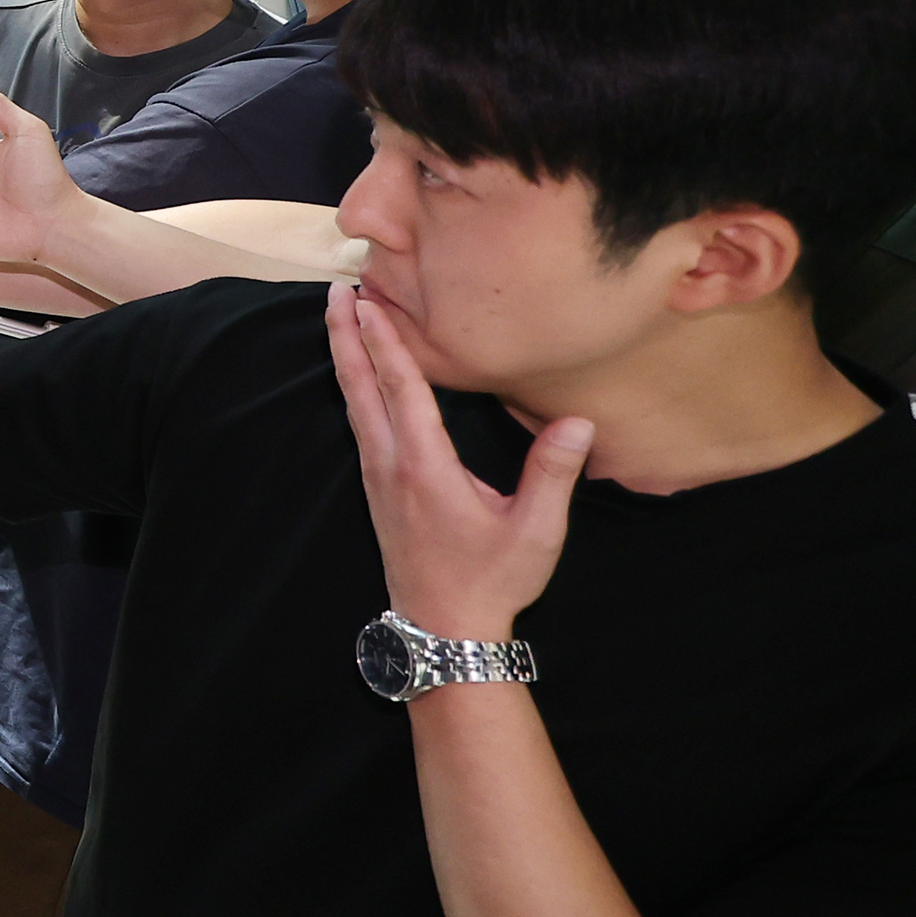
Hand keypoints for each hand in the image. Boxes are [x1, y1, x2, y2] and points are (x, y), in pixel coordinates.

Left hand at [326, 280, 584, 642]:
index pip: (401, 391)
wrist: (443, 626)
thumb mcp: (534, 531)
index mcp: (424, 466)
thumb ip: (551, 475)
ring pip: (354, 404)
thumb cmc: (492, 580)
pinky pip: (360, 424)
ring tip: (340, 318)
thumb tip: (578, 424)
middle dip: (348, 337)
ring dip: (347, 358)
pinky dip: (355, 388)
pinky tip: (357, 376)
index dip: (386, 343)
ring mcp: (378, 477)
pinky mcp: (378, 488)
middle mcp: (391, 464)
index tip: (368, 303)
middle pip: (361, 387)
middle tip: (338, 290)